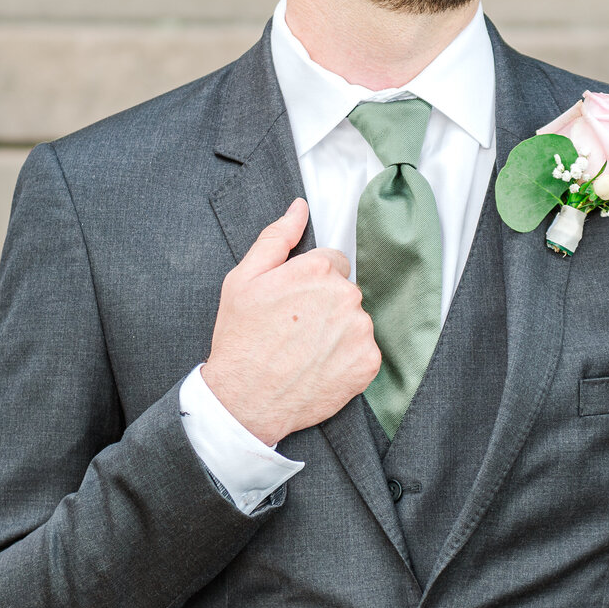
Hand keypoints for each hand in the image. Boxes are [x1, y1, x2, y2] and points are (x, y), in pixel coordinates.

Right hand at [202, 199, 380, 446]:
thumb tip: (299, 208)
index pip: (333, 263)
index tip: (292, 304)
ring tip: (305, 352)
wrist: (245, 399)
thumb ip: (276, 238)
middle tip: (295, 330)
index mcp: (317, 270)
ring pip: (356, 321)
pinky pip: (365, 351)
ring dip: (338, 332)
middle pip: (346, 291)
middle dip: (325, 306)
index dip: (310, 284)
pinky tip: (320, 367)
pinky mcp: (368, 363)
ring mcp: (360, 331)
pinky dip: (347, 359)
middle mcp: (345, 296)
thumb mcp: (243, 279)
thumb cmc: (241, 339)